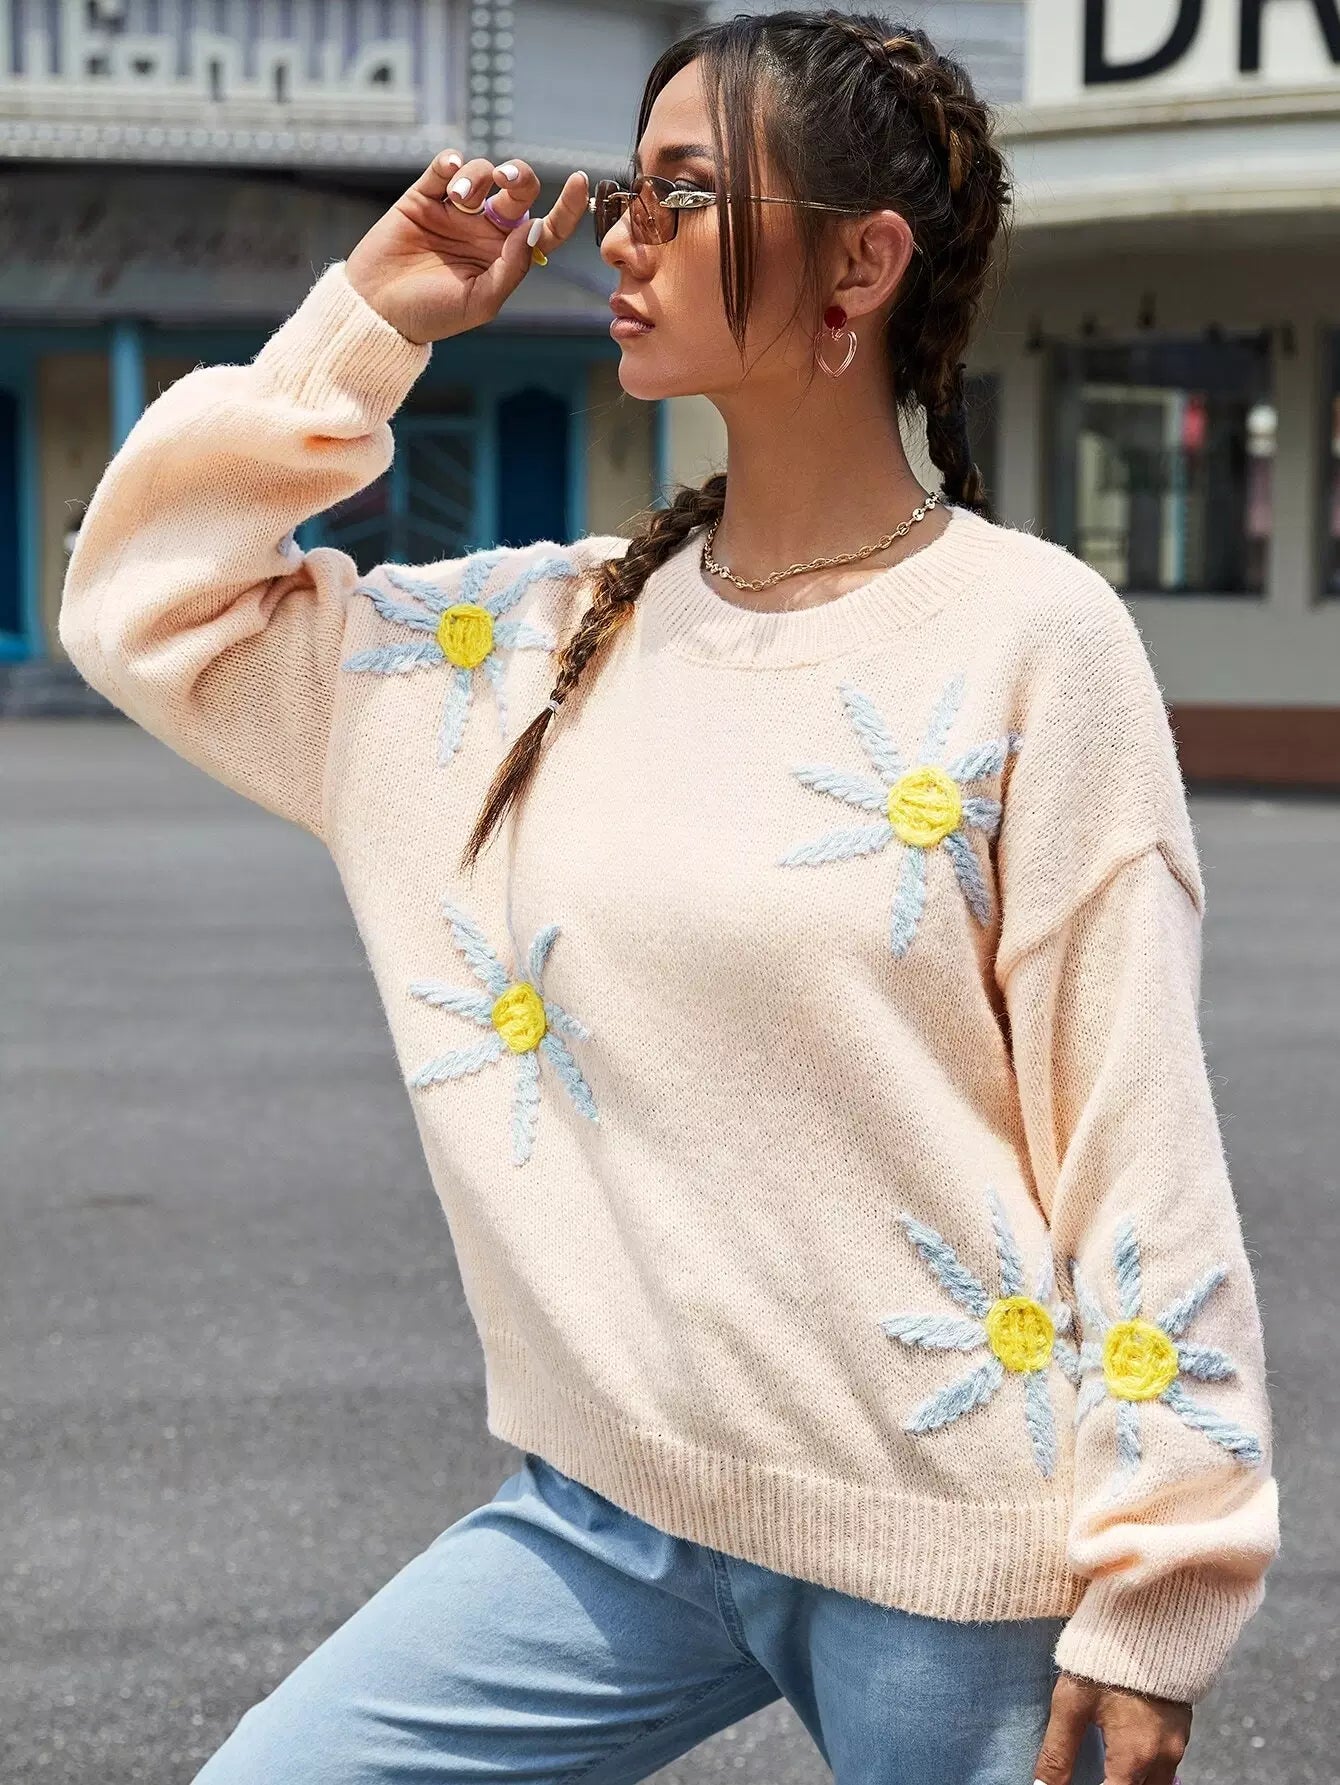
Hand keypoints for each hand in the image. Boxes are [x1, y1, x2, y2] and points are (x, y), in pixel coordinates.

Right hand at [344, 150, 590, 345]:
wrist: (378, 311)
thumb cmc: (431, 314)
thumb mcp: (480, 301)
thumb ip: (511, 268)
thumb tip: (533, 229)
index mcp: (505, 256)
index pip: (546, 228)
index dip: (567, 207)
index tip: (581, 182)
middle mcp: (485, 230)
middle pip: (517, 190)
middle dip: (519, 176)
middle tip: (506, 179)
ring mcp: (455, 212)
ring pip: (482, 173)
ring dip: (476, 178)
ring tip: (458, 201)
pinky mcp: (424, 197)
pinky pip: (444, 167)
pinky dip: (451, 163)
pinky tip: (449, 172)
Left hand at [1033, 1670, 1190, 1783]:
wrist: (1147, 1617)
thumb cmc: (1103, 1659)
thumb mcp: (1071, 1704)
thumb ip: (1057, 1753)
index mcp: (1134, 1756)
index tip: (1080, 1783)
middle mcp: (1163, 1756)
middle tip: (1094, 1775)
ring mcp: (1178, 1742)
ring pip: (1158, 1782)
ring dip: (1133, 1779)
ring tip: (1107, 1768)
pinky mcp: (1183, 1725)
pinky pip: (1167, 1761)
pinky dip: (1146, 1765)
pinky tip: (1125, 1748)